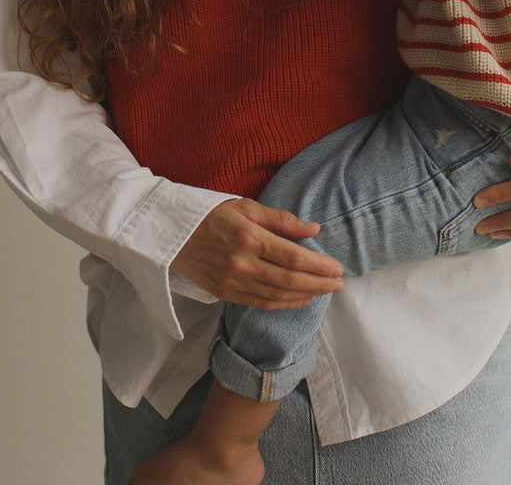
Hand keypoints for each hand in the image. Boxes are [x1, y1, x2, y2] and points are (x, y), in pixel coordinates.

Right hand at [171, 198, 345, 309]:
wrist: (170, 232)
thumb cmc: (210, 214)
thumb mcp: (245, 207)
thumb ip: (281, 219)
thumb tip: (314, 229)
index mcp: (248, 238)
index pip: (293, 258)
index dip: (319, 266)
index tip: (338, 268)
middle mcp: (242, 264)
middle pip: (290, 281)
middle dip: (320, 284)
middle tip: (341, 284)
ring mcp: (232, 282)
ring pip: (277, 296)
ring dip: (306, 296)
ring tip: (327, 292)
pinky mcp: (224, 293)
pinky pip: (260, 303)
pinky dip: (284, 304)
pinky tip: (300, 300)